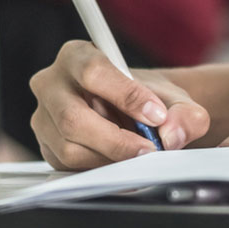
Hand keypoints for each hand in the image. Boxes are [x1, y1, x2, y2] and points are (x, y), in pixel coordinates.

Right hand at [29, 41, 210, 169]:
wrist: (136, 116)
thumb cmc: (146, 99)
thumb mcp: (173, 98)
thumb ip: (184, 112)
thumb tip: (172, 134)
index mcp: (76, 56)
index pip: (92, 72)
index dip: (126, 96)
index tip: (156, 115)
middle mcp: (51, 85)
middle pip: (71, 117)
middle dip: (115, 140)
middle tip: (148, 151)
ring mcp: (44, 118)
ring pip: (69, 148)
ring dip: (109, 159)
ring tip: (138, 157)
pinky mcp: (48, 147)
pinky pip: (69, 167)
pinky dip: (101, 171)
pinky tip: (122, 164)